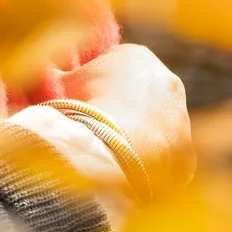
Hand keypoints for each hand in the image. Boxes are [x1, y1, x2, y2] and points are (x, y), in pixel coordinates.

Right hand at [58, 43, 191, 189]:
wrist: (113, 150)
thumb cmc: (84, 109)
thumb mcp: (62, 86)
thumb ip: (58, 78)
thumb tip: (45, 75)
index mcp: (138, 57)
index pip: (117, 66)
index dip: (96, 85)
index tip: (81, 103)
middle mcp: (168, 82)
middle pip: (142, 95)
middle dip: (123, 109)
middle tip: (97, 130)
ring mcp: (181, 119)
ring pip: (156, 128)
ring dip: (138, 139)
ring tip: (110, 156)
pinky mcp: (186, 154)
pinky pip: (166, 160)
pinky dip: (150, 167)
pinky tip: (128, 175)